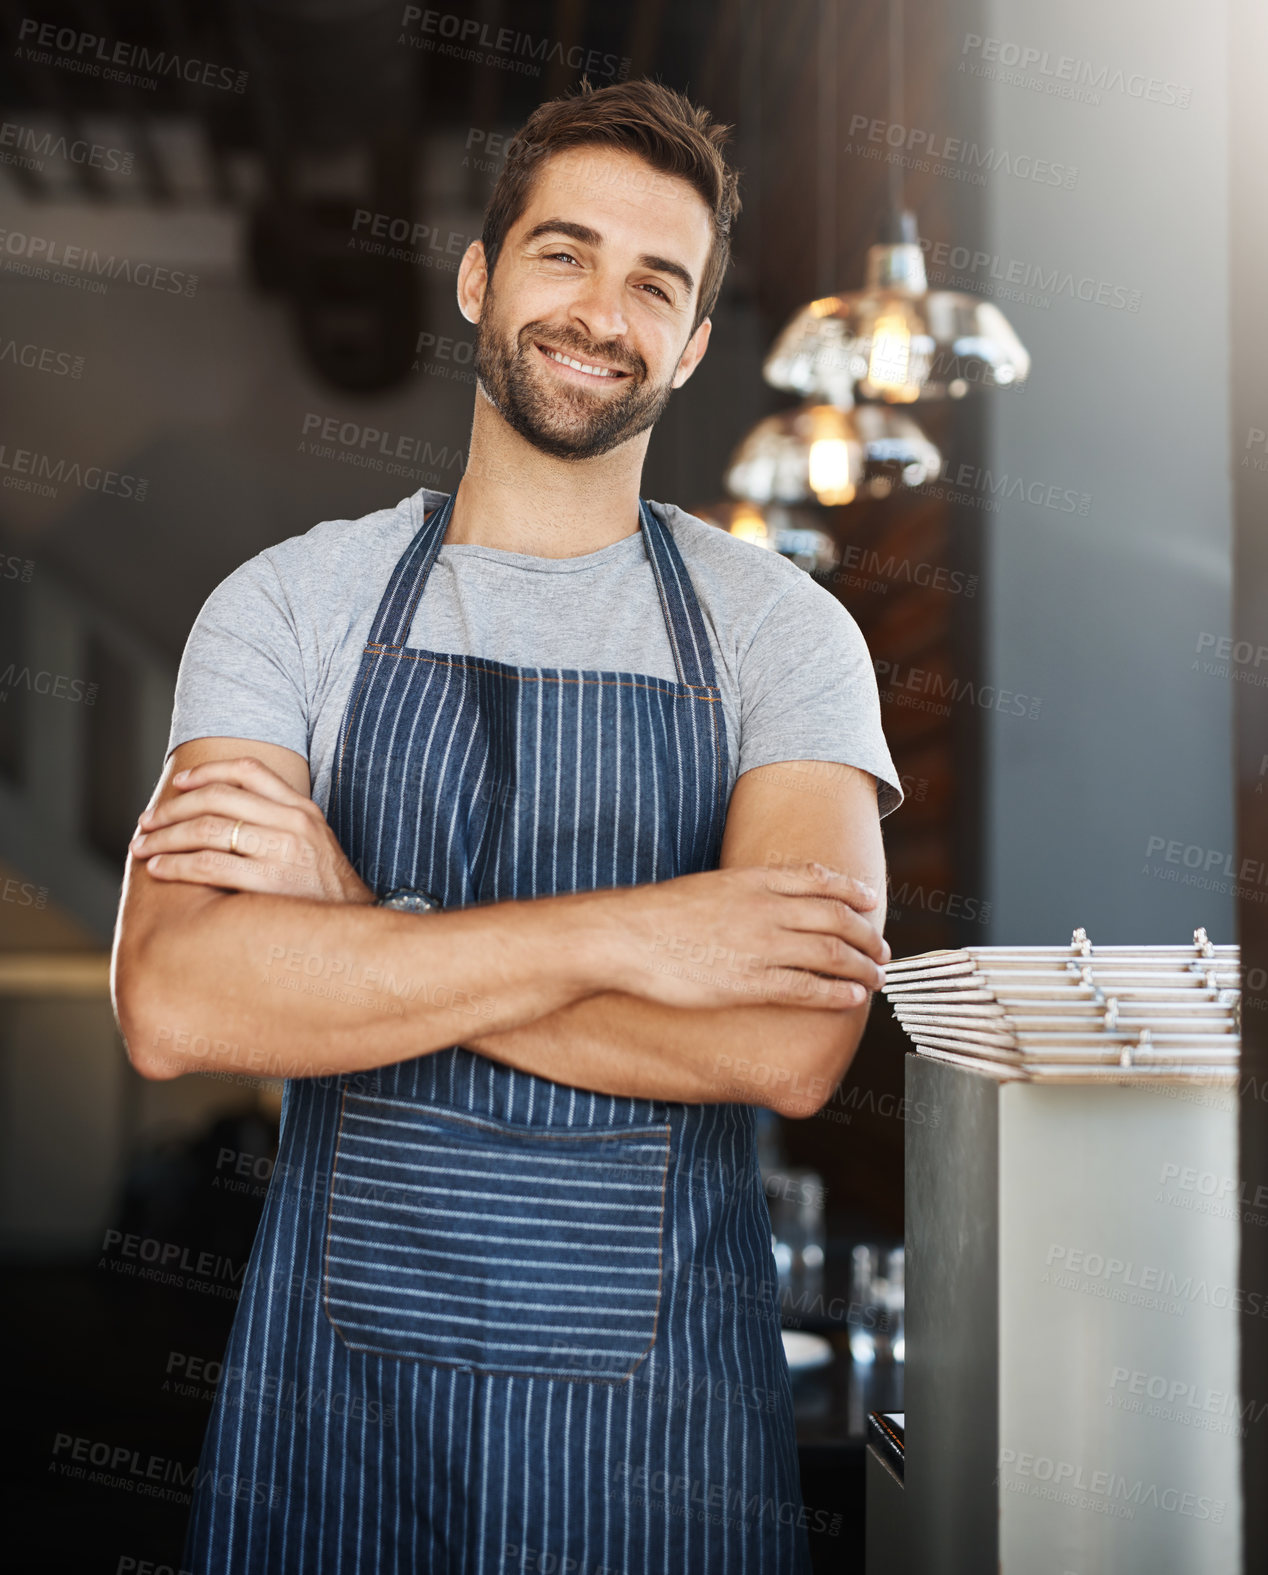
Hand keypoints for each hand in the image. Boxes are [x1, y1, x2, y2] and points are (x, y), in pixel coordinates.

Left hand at [129, 755, 374, 903]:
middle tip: (146, 822)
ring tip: (143, 847)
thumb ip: (278, 821)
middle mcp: (293, 823)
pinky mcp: (270, 883)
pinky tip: (159, 868)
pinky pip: (209, 865)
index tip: (178, 783)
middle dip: (173, 809)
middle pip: (218, 799)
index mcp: (302, 808)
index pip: (248, 771)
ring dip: (166, 836)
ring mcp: (283, 851)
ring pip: (207, 829)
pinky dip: (176, 864)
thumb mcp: (312, 842)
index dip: (206, 772)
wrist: (354, 927)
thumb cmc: (323, 889)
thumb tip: (223, 813)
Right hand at [593, 861, 888, 1011]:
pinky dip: (838, 993)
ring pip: (833, 954)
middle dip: (868, 934)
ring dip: (863, 966)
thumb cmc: (657, 916)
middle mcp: (766, 908)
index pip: (819, 879)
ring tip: (877, 976)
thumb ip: (741, 891)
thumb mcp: (707, 886)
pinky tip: (853, 998)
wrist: (625, 937)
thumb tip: (759, 900)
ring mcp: (761, 945)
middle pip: (837, 918)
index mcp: (753, 880)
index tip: (869, 900)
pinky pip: (809, 988)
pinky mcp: (750, 982)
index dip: (851, 890)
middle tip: (883, 948)